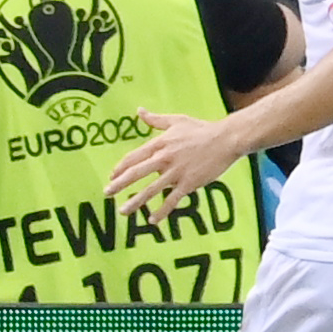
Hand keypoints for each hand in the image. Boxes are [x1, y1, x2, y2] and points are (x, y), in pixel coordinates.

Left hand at [101, 108, 247, 224]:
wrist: (226, 139)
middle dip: (119, 184)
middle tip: (106, 193)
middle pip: (137, 173)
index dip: (121, 167)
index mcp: (160, 143)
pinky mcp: (189, 183)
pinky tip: (152, 220)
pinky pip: (172, 200)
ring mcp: (176, 172)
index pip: (134, 157)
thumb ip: (155, 120)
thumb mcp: (177, 121)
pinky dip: (161, 211)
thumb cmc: (202, 129)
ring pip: (151, 189)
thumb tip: (139, 111)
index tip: (111, 176)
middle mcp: (165, 158)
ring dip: (135, 201)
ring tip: (123, 211)